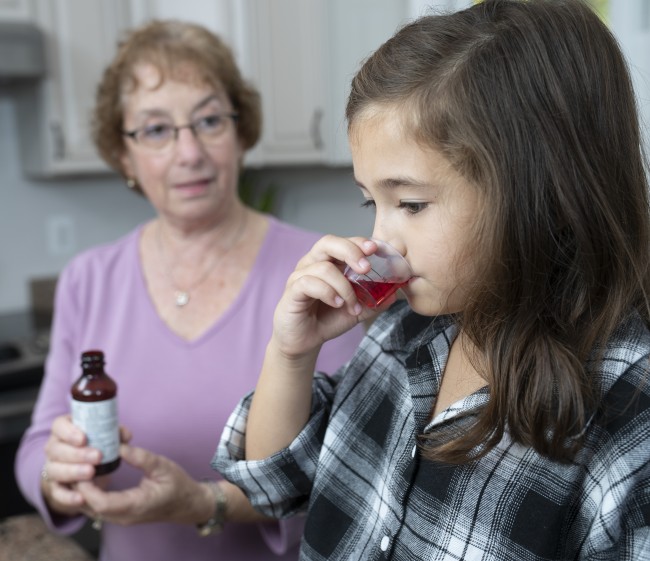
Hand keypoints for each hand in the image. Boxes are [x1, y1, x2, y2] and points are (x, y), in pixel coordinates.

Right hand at [40, 414, 107, 515]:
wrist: (85, 467)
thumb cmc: (95, 445)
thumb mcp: (105, 436)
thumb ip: (115, 432)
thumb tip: (126, 435)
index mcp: (64, 430)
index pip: (58, 426)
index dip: (68, 432)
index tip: (84, 438)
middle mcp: (54, 448)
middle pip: (56, 449)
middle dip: (77, 454)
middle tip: (97, 456)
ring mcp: (52, 467)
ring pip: (54, 470)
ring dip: (73, 472)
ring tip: (91, 473)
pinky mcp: (55, 487)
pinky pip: (57, 493)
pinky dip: (67, 497)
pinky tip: (80, 498)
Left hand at [76, 444, 209, 525]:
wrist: (188, 504)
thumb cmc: (178, 485)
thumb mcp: (162, 466)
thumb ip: (140, 457)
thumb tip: (119, 445)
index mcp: (135, 505)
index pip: (101, 503)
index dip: (87, 487)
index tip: (83, 467)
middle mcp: (123, 516)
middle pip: (89, 508)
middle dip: (78, 488)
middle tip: (74, 463)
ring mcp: (120, 517)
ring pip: (90, 509)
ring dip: (81, 491)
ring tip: (78, 467)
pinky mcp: (119, 514)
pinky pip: (96, 507)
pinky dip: (88, 493)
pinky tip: (89, 476)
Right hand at [272, 235, 392, 358]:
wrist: (304, 342)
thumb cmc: (327, 320)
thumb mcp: (357, 310)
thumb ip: (374, 300)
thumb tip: (395, 292)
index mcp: (329, 262)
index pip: (344, 242)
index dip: (359, 242)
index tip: (375, 249)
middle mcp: (312, 264)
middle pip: (328, 243)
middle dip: (350, 251)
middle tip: (366, 268)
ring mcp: (300, 276)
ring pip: (324, 268)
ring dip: (344, 287)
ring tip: (351, 305)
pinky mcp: (292, 291)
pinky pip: (309, 283)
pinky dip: (328, 292)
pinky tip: (337, 304)